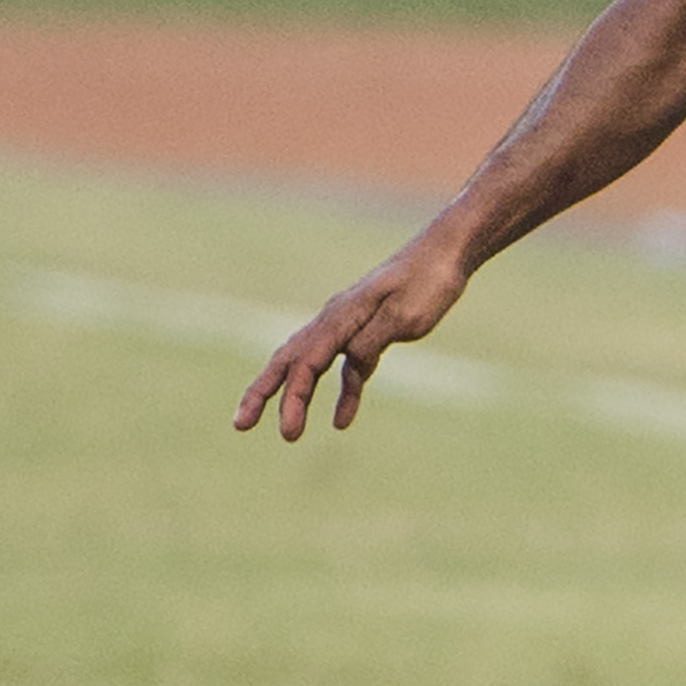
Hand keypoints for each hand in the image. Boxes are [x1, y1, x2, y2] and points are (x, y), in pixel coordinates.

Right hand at [234, 235, 469, 439]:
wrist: (445, 253)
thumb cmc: (429, 282)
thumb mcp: (404, 316)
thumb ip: (371, 342)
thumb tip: (351, 365)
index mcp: (339, 317)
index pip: (306, 365)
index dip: (294, 399)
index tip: (289, 431)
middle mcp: (334, 320)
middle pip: (288, 362)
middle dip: (262, 393)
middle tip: (240, 425)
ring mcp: (348, 325)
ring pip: (310, 365)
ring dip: (294, 397)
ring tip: (286, 432)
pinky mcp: (368, 331)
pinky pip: (347, 368)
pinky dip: (343, 394)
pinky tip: (341, 421)